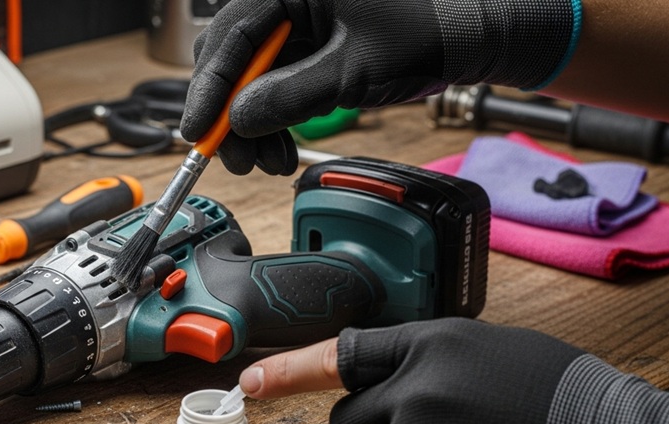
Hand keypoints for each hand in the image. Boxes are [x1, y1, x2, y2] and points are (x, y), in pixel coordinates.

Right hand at [181, 0, 578, 174]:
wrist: (470, 35)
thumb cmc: (424, 30)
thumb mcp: (354, 69)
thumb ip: (291, 95)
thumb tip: (238, 120)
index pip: (230, 34)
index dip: (209, 87)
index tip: (197, 130)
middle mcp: (286, 0)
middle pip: (232, 57)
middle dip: (230, 113)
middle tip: (234, 157)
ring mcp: (295, 25)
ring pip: (250, 78)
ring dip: (253, 125)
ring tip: (269, 163)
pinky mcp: (307, 48)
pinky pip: (274, 86)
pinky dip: (274, 120)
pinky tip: (281, 150)